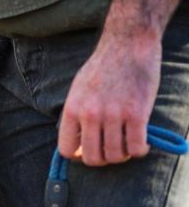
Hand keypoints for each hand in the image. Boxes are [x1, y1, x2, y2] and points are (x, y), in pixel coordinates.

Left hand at [57, 34, 161, 165]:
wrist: (128, 45)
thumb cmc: (103, 68)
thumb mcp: (79, 90)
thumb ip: (77, 115)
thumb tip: (76, 142)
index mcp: (73, 109)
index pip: (66, 149)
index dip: (77, 156)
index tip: (87, 152)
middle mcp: (90, 114)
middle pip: (92, 158)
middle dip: (102, 160)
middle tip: (110, 151)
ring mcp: (114, 115)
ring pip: (116, 156)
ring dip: (122, 155)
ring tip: (126, 144)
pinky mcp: (137, 114)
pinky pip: (136, 148)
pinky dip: (139, 151)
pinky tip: (140, 142)